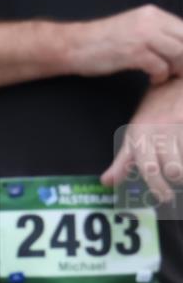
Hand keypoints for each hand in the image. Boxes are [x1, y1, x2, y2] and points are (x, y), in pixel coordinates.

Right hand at [69, 5, 182, 84]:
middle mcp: (150, 21)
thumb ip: (155, 31)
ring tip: (168, 75)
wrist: (74, 45)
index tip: (182, 61)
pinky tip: (154, 79)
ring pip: (178, 52)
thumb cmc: (101, 41)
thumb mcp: (132, 27)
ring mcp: (142, 36)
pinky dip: (161, 76)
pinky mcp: (133, 53)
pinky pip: (161, 66)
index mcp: (152, 13)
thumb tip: (177, 43)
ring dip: (177, 68)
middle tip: (179, 71)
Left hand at [101, 78, 182, 201]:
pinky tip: (182, 156)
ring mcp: (178, 126)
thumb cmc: (151, 114)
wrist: (172, 84)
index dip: (158, 187)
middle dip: (176, 182)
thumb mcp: (133, 136)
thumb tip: (106, 182)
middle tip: (174, 191)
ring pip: (182, 161)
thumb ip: (122, 162)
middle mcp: (160, 132)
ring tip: (179, 174)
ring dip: (182, 170)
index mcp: (141, 138)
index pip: (149, 168)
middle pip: (173, 168)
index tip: (164, 198)